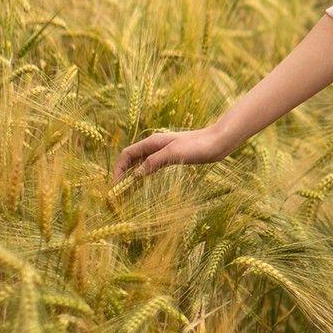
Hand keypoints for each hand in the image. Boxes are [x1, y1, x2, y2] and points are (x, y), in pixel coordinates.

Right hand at [112, 124, 230, 186]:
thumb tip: (136, 175)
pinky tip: (144, 182)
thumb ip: (154, 162)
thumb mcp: (173, 154)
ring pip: (141, 161)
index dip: (118, 168)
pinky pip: (152, 164)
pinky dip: (144, 173)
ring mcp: (163, 150)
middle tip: (118, 191)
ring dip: (132, 173)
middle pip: (131, 157)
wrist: (218, 142)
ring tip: (127, 189)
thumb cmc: (197, 146)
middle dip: (122, 172)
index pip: (127, 154)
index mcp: (152, 142)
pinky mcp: (172, 156)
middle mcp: (155, 145)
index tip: (115, 186)